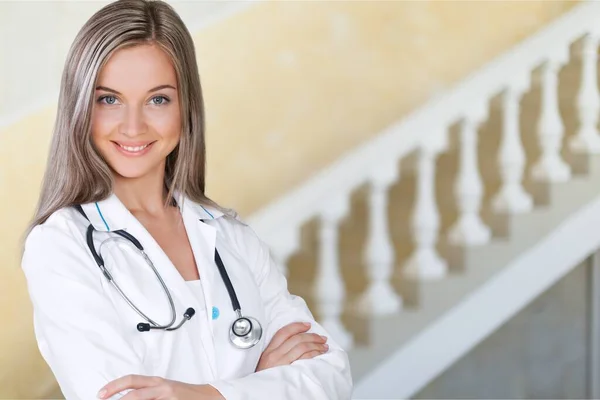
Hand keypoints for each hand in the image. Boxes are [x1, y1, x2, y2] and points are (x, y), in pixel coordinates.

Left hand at [97, 375, 223, 399]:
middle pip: (135, 391)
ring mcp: (167, 396)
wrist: (206, 396)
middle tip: (104, 399)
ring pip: (142, 399)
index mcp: (156, 382)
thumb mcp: (164, 390)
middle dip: (117, 396)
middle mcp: (161, 387)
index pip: (132, 380)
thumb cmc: (182, 395)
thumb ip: (147, 393)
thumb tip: (126, 396)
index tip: (101, 393)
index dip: (115, 386)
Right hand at [255, 322, 327, 371]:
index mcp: (268, 351)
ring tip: (324, 346)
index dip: (297, 326)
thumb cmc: (265, 378)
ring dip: (316, 345)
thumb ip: (277, 352)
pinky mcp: (289, 372)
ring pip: (302, 347)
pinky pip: (304, 359)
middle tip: (321, 338)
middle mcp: (274, 355)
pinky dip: (314, 355)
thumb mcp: (266, 363)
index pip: (283, 332)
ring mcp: (282, 364)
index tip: (307, 325)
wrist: (261, 393)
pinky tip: (319, 355)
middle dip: (312, 336)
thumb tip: (295, 343)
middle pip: (296, 339)